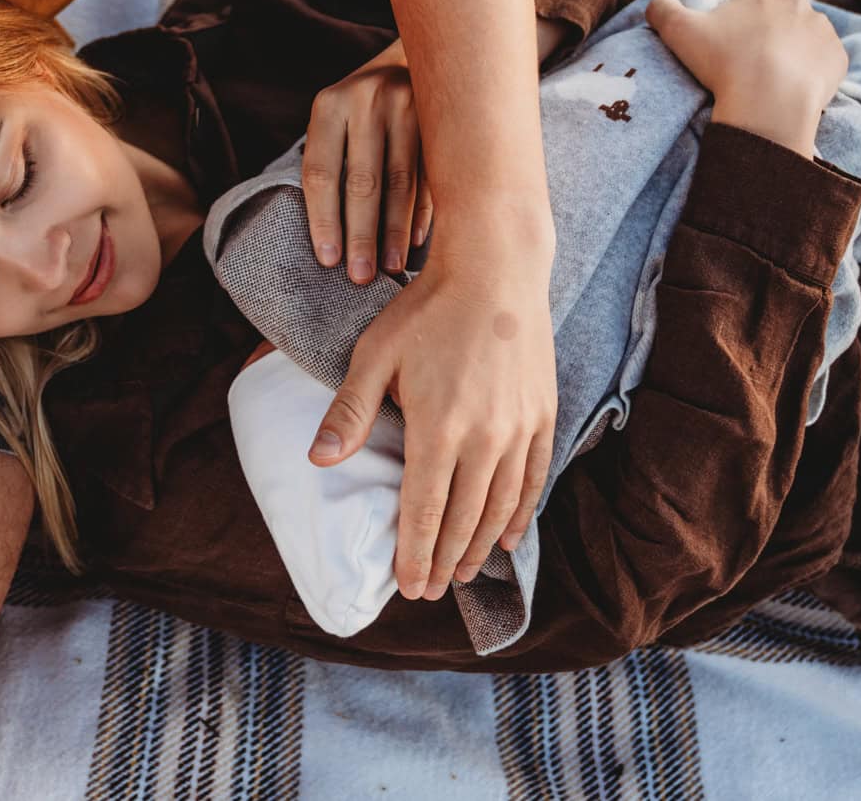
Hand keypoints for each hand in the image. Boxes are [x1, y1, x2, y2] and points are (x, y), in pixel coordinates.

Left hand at [302, 40, 435, 279]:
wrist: (413, 57)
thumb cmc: (361, 107)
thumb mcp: (336, 118)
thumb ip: (331, 161)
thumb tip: (330, 238)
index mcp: (330, 104)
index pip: (321, 172)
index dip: (323, 220)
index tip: (328, 260)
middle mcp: (368, 100)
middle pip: (362, 181)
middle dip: (361, 234)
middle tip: (360, 277)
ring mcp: (409, 106)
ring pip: (400, 182)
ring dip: (394, 231)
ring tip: (389, 268)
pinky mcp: (440, 119)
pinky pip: (429, 176)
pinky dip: (421, 212)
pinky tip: (415, 242)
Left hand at [312, 218, 556, 600]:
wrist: (494, 269)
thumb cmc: (425, 310)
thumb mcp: (375, 356)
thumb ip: (350, 413)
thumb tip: (317, 461)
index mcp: (437, 430)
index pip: (423, 512)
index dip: (414, 555)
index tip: (407, 587)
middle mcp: (484, 439)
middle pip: (462, 519)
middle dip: (443, 561)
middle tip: (429, 591)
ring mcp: (519, 429)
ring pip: (499, 507)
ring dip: (479, 546)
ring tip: (462, 573)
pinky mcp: (543, 415)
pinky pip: (533, 479)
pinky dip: (520, 514)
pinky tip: (508, 538)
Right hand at [647, 0, 846, 157]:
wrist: (769, 101)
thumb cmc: (722, 63)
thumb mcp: (676, 31)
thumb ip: (661, 9)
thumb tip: (656, 4)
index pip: (743, 7)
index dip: (732, 31)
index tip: (726, 55)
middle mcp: (795, 4)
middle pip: (776, 21)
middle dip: (765, 40)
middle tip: (749, 70)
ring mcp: (821, 30)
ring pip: (803, 40)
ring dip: (792, 55)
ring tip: (774, 83)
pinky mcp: (839, 57)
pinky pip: (825, 64)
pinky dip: (813, 74)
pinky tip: (796, 91)